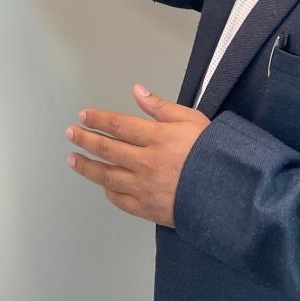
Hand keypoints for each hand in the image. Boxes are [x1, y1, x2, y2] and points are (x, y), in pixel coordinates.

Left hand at [65, 85, 209, 226]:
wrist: (229, 193)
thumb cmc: (213, 152)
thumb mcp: (191, 120)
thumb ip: (161, 107)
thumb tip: (138, 91)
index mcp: (156, 138)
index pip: (117, 125)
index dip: (97, 119)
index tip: (83, 116)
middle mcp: (145, 162)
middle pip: (106, 149)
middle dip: (85, 139)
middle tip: (71, 133)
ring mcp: (144, 187)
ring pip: (106, 176)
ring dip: (87, 166)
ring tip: (72, 159)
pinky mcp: (148, 209)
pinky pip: (120, 200)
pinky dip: (108, 191)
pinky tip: (101, 185)